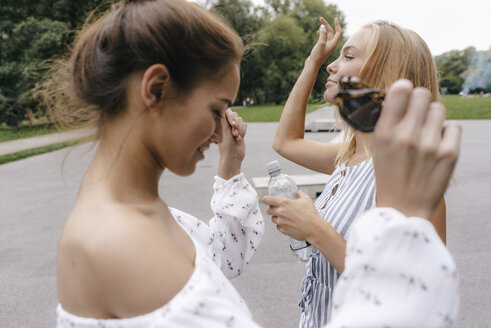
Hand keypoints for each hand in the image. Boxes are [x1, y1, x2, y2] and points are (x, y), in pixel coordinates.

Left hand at [218, 108, 246, 178]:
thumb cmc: (226, 146)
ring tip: (236, 137)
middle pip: (235, 115)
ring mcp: (234, 128)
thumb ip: (225, 119)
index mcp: (221, 123)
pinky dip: (243, 132)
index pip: (226, 111)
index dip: (231, 115)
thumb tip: (225, 108)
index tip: (232, 124)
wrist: (232, 157)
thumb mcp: (224, 131)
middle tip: (234, 133)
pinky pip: (245, 125)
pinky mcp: (240, 132)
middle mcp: (227, 124)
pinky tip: (239, 139)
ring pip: (241, 120)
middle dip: (237, 124)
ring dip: (240, 129)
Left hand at [262, 190, 323, 240]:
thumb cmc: (311, 214)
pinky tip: (289, 224)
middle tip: (279, 209)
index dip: (266, 199)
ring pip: (273, 219)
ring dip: (277, 217)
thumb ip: (299, 194)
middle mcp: (280, 212)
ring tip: (286, 217)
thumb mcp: (306, 199)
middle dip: (272, 209)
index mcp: (284, 203)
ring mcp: (281, 222)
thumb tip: (296, 192)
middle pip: (268, 210)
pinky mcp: (283, 230)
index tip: (267, 200)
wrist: (314, 228)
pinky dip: (282, 225)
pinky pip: (278, 227)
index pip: (267, 200)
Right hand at [307, 17, 341, 66]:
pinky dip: (321, 34)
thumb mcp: (320, 43)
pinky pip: (323, 38)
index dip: (337, 25)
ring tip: (319, 23)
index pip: (339, 32)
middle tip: (320, 19)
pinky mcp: (322, 47)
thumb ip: (323, 34)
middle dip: (327, 25)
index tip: (335, 18)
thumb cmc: (317, 55)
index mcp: (334, 44)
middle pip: (331, 32)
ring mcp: (326, 46)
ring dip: (324, 29)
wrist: (312, 64)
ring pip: (327, 35)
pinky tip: (318, 31)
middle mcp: (331, 44)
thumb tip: (323, 26)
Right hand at [372, 80, 461, 218]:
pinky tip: (436, 145)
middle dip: (419, 102)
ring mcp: (429, 145)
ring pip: (438, 108)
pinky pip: (454, 126)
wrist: (404, 208)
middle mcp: (406, 136)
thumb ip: (388, 120)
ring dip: (432, 117)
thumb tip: (402, 91)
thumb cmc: (389, 174)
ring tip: (426, 134)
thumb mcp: (377, 147)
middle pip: (422, 93)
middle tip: (416, 116)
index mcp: (384, 133)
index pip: (401, 89)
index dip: (404, 90)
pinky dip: (446, 133)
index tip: (403, 98)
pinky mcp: (449, 154)